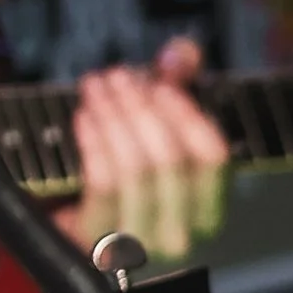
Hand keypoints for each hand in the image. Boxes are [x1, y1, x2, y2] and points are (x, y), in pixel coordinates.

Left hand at [69, 38, 227, 264]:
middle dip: (140, 109)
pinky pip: (102, 183)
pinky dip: (92, 142)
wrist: (80, 221)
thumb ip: (178, 85)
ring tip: (95, 89)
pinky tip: (84, 116)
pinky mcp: (100, 241)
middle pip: (169, 159)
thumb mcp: (161, 124)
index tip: (160, 83)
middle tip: (116, 76)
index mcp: (211, 204)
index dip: (185, 114)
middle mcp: (184, 230)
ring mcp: (142, 241)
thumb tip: (181, 52)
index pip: (213, 156)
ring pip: (134, 169)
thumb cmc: (132, 171)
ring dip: (112, 119)